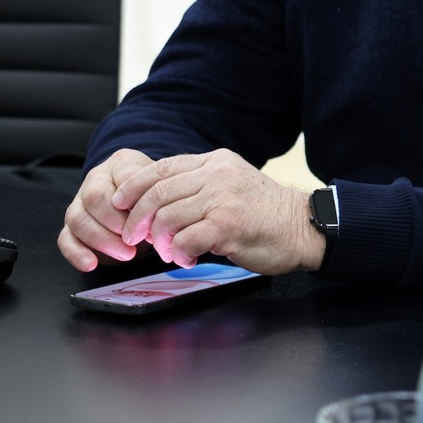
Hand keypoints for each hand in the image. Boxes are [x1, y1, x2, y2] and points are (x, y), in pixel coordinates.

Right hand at [59, 148, 157, 270]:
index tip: (145, 217)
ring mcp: (79, 205)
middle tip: (135, 239)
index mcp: (116, 166)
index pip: (118, 178)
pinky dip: (76, 253)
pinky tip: (90, 264)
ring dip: (101, 241)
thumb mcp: (159, 181)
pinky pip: (65, 240)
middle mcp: (92, 182)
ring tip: (126, 254)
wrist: (143, 196)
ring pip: (77, 221)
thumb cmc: (151, 189)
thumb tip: (149, 219)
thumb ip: (154, 193)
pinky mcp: (73, 227)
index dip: (129, 202)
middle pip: (92, 200)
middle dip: (115, 224)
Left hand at [106, 149, 323, 275]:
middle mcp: (218, 176)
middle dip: (137, 219)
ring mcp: (223, 199)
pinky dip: (180, 254)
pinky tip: (187, 259)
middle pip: (157, 193)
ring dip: (160, 241)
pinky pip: (186, 240)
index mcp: (215, 162)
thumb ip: (200, 185)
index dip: (132, 187)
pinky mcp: (228, 225)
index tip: (118, 203)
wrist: (304, 227)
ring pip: (167, 218)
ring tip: (168, 252)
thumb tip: (156, 201)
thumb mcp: (232, 184)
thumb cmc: (266, 214)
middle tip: (134, 238)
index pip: (161, 168)